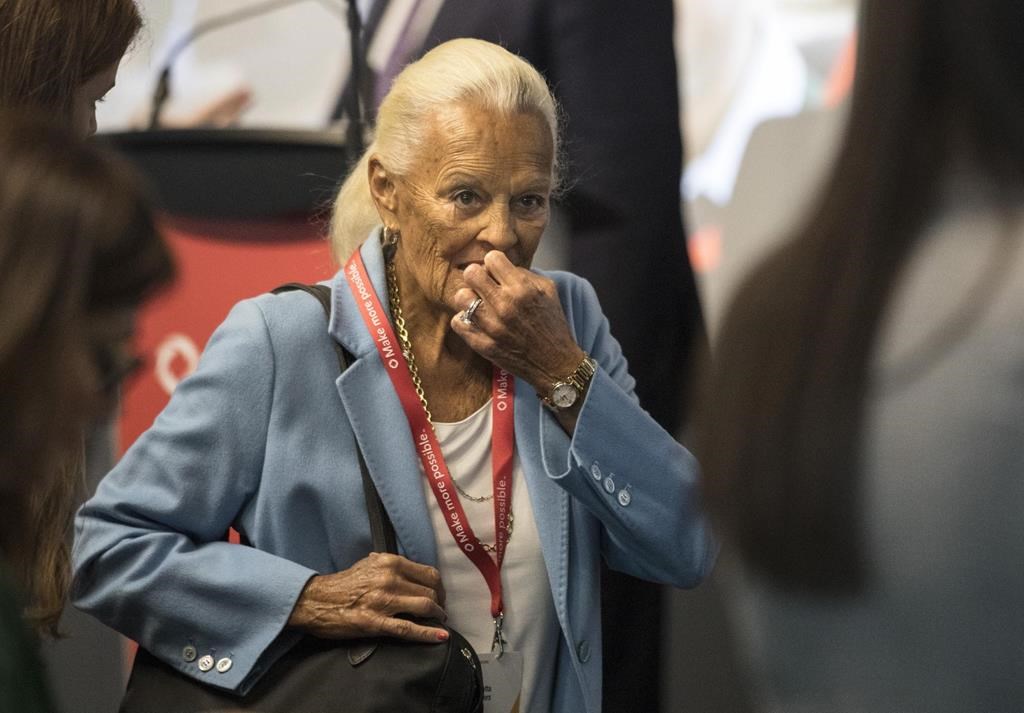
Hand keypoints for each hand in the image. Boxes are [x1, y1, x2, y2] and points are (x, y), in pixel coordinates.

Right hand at [287, 553, 447, 642]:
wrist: (315, 600)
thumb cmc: (342, 584)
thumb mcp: (369, 564)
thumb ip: (390, 565)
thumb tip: (409, 570)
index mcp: (390, 562)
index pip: (429, 573)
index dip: (439, 586)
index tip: (440, 594)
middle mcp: (390, 579)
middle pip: (430, 591)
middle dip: (440, 603)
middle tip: (440, 610)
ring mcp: (383, 601)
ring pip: (425, 607)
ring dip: (437, 616)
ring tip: (439, 621)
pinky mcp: (375, 622)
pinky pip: (408, 629)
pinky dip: (428, 634)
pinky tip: (440, 636)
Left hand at [451, 250, 584, 395]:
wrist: (555, 364)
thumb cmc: (552, 325)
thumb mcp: (549, 291)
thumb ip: (525, 274)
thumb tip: (503, 267)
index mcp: (522, 288)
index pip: (491, 258)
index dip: (494, 264)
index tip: (497, 272)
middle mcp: (505, 304)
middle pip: (471, 273)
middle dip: (477, 276)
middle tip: (484, 285)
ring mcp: (492, 326)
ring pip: (460, 297)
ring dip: (469, 299)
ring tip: (479, 304)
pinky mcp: (482, 344)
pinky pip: (458, 322)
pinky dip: (464, 320)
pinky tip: (476, 321)